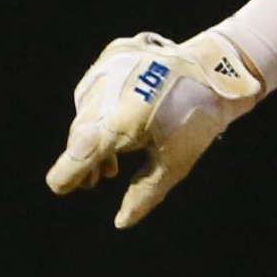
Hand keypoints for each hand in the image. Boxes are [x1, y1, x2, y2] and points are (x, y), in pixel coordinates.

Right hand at [44, 31, 262, 227]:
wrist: (216, 69)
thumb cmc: (198, 119)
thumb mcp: (175, 163)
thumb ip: (144, 194)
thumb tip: (122, 222)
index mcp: (120, 122)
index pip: (80, 152)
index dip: (65, 174)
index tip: (60, 187)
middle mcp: (106, 91)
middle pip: (81, 134)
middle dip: (83, 159)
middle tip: (96, 181)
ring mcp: (106, 68)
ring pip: (86, 110)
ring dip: (93, 133)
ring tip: (112, 158)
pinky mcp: (112, 54)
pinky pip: (95, 87)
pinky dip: (101, 107)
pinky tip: (117, 121)